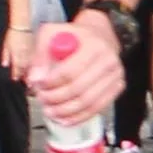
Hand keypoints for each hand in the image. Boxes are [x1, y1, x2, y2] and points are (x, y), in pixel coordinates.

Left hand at [26, 8, 126, 130]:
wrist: (100, 35)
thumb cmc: (74, 36)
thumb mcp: (52, 33)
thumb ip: (40, 54)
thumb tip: (35, 79)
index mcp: (93, 45)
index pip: (70, 71)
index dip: (51, 83)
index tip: (38, 85)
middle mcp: (108, 60)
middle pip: (79, 89)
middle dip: (56, 98)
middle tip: (41, 99)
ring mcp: (115, 75)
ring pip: (88, 102)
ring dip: (65, 111)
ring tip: (49, 111)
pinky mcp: (117, 87)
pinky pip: (97, 108)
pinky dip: (79, 117)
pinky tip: (64, 119)